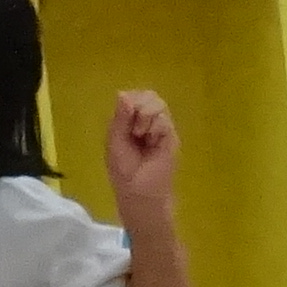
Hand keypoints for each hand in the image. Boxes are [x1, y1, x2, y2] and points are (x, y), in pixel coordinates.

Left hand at [105, 89, 180, 217]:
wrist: (140, 193)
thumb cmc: (124, 171)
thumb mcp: (115, 142)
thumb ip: (120, 118)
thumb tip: (122, 93)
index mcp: (130, 120)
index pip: (134, 96)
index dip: (130, 101)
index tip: (125, 117)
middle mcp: (147, 121)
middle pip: (149, 95)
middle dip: (139, 107)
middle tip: (134, 128)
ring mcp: (161, 128)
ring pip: (158, 104)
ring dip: (146, 118)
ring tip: (141, 136)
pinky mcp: (171, 137)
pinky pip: (164, 120)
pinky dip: (154, 128)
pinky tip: (151, 143)